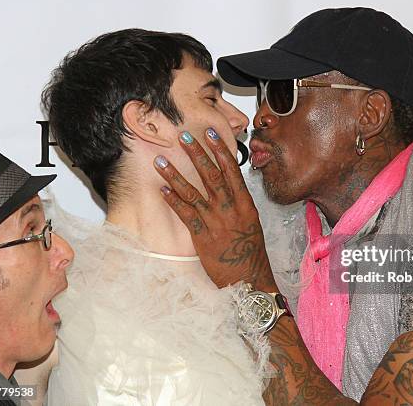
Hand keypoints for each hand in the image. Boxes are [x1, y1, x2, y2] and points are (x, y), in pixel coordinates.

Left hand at [154, 128, 276, 290]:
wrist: (250, 279)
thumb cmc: (250, 253)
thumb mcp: (251, 223)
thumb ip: (239, 204)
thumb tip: (229, 187)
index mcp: (245, 203)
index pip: (232, 170)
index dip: (220, 149)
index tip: (210, 132)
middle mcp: (231, 208)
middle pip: (211, 174)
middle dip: (197, 153)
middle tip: (183, 136)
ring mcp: (216, 221)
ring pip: (193, 192)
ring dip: (175, 175)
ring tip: (160, 161)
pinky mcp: (202, 236)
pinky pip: (185, 214)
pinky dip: (173, 200)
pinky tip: (161, 189)